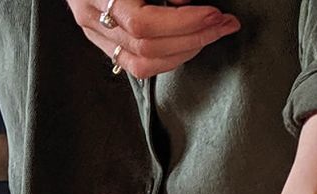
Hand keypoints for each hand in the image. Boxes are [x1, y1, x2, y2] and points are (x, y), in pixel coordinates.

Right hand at [66, 0, 240, 78]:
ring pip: (141, 64)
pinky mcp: (103, 41)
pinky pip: (136, 65)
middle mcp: (93, 18)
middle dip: (193, 38)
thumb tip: (186, 3)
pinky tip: (187, 44)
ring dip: (183, 52)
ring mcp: (95, 33)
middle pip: (145, 47)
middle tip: (223, 24)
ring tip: (209, 34)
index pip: (142, 24)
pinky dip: (167, 58)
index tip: (214, 14)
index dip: (183, 23)